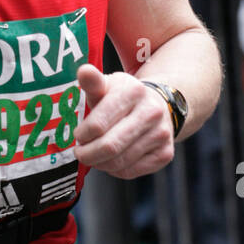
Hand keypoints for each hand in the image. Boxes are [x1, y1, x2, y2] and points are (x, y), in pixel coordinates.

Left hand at [73, 63, 174, 178]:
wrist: (159, 106)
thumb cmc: (124, 97)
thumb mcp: (108, 85)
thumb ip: (93, 82)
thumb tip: (83, 71)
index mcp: (133, 91)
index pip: (98, 124)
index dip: (83, 135)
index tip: (78, 135)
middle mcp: (152, 112)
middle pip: (110, 146)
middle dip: (88, 154)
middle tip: (80, 153)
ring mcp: (161, 134)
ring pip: (119, 162)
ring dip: (99, 163)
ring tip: (93, 156)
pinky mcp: (165, 154)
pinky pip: (130, 172)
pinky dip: (114, 170)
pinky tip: (110, 160)